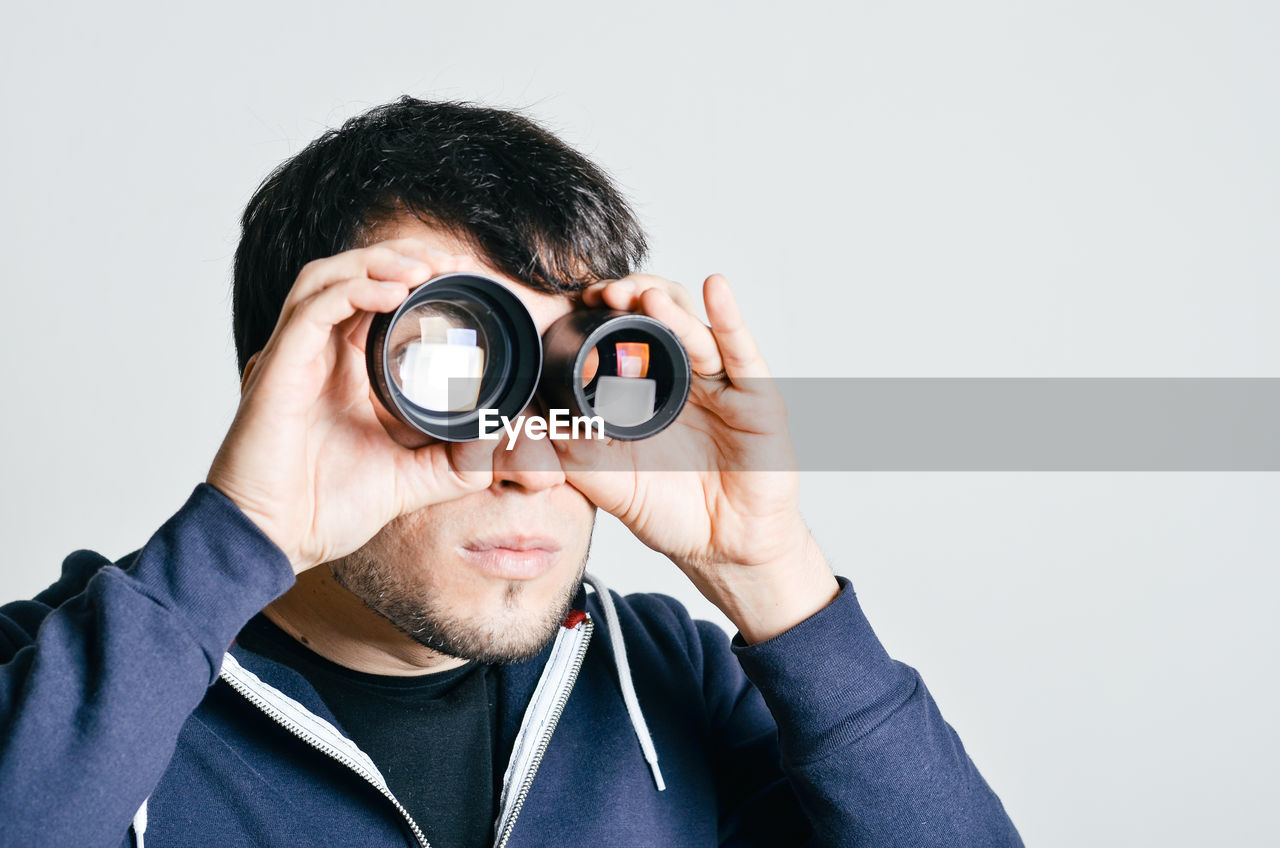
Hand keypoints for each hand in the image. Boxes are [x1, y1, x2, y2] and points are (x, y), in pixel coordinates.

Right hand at [207, 239, 496, 572]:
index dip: (416, 275)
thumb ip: (458, 460)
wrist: (276, 542)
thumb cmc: (324, 509)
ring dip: (378, 263)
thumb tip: (502, 438)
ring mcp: (293, 357)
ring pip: (329, 277)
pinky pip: (312, 309)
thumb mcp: (412, 479)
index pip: (376, 299)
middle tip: (451, 260)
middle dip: (404, 257)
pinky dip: (353, 291)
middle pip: (353, 274)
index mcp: (343, 370)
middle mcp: (316, 354)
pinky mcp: (278, 369)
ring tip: (425, 267)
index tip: (464, 274)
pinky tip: (394, 293)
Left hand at [559, 274, 838, 641]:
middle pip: (661, 318)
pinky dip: (729, 317)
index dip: (602, 315)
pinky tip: (714, 289)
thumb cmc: (672, 511)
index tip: (574, 303)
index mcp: (650, 390)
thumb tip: (522, 421)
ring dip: (669, 307)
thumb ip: (570, 449)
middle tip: (603, 295)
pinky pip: (742, 352)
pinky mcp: (757, 399)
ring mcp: (723, 384)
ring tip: (643, 297)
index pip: (626, 335)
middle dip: (632, 298)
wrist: (722, 550)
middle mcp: (686, 378)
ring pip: (695, 329)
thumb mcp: (607, 480)